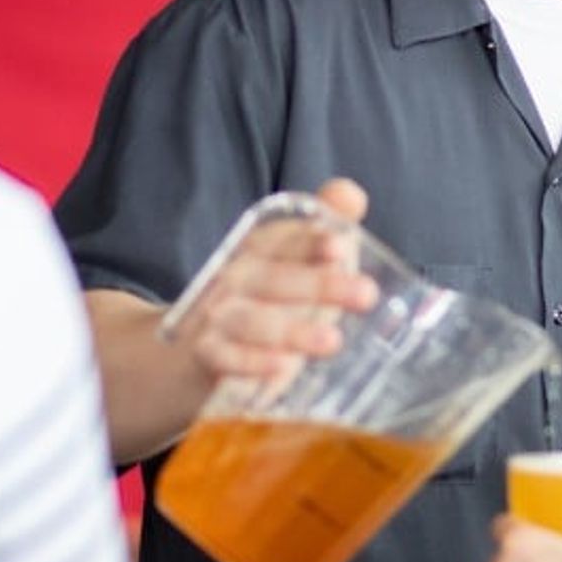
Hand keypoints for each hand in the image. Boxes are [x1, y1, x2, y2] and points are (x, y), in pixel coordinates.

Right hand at [168, 177, 379, 392]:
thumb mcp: (293, 264)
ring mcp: (216, 316)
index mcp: (258, 250)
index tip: (342, 246)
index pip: (283, 240)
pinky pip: (223, 358)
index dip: (310, 241)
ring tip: (333, 341)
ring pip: (251, 320)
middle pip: (274, 278)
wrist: (195, 347)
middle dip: (319, 285)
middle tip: (367, 295)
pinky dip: (250, 362)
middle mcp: (235, 277)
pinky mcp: (205, 355)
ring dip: (291, 330)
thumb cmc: (261, 300)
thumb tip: (351, 193)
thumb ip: (324, 228)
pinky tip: (281, 369)